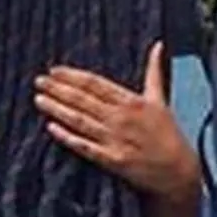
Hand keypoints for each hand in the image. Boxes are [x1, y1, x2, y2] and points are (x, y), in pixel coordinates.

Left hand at [35, 42, 200, 202]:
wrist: (178, 171)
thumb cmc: (168, 134)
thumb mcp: (161, 99)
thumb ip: (154, 71)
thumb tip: (158, 45)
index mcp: (131, 101)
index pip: (95, 84)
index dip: (72, 76)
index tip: (54, 70)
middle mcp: (121, 118)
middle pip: (83, 100)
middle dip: (59, 89)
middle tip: (39, 81)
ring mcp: (115, 140)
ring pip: (80, 120)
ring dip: (57, 109)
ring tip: (39, 99)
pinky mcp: (112, 160)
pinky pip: (84, 146)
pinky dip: (67, 137)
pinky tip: (51, 128)